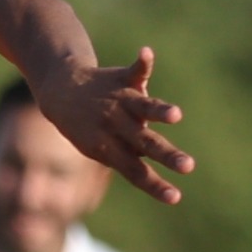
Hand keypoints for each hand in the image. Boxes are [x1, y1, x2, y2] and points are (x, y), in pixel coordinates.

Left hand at [35, 49, 190, 204]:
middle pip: (146, 144)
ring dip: (160, 111)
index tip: (176, 198)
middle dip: (168, 155)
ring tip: (176, 115)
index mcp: (113, 149)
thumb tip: (162, 168)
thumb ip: (129, 159)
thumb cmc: (90, 129)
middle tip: (189, 165)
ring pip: (143, 108)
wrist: (62, 93)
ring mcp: (120, 101)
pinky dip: (142, 62)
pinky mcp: (123, 79)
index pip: (137, 172)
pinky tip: (147, 52)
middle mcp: (117, 126)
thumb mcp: (103, 151)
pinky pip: (135, 70)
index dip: (156, 186)